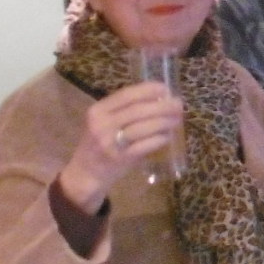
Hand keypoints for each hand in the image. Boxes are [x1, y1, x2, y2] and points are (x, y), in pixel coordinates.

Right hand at [61, 83, 182, 212]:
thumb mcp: (103, 122)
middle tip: (178, 105)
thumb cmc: (98, 144)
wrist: (85, 174)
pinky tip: (167, 136)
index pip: (127, 94)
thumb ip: (124, 111)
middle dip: (162, 106)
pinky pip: (144, 146)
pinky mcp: (119, 159)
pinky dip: (159, 139)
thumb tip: (159, 99)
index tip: (166, 89)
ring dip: (164, 122)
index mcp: (98, 110)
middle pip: (138, 110)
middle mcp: (102, 124)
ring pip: (143, 127)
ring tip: (176, 120)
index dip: (149, 90)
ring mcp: (110, 143)